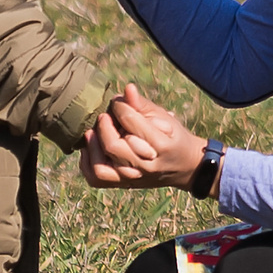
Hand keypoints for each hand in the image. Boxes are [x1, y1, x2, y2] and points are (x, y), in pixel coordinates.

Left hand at [80, 83, 204, 190]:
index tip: (119, 103)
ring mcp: (133, 178)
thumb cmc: (172, 137)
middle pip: (113, 146)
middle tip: (104, 116)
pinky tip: (90, 148)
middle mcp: (145, 166)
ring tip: (92, 132)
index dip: (120, 107)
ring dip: (93, 146)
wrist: (184, 166)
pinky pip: (97, 179)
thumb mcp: (165, 118)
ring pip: (101, 167)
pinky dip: (87, 164)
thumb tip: (127, 89)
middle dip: (104, 126)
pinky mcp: (123, 184)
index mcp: (160, 145)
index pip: (131, 122)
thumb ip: (143, 104)